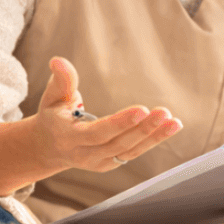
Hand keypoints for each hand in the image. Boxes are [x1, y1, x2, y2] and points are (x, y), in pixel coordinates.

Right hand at [30, 56, 182, 173]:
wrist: (49, 148)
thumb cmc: (54, 116)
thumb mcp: (53, 97)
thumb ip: (61, 80)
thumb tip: (58, 60)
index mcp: (68, 137)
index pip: (97, 132)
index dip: (120, 123)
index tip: (142, 109)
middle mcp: (84, 154)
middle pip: (118, 143)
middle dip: (143, 129)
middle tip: (164, 112)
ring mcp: (99, 162)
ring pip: (130, 151)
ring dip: (154, 136)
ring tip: (174, 122)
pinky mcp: (111, 164)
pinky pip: (134, 152)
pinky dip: (154, 140)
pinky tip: (171, 126)